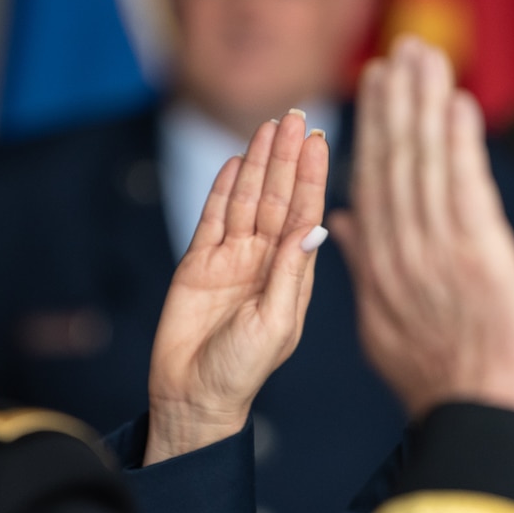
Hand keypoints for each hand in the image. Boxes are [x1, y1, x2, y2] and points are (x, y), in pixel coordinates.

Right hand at [144, 111, 329, 464]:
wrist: (193, 396)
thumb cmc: (242, 371)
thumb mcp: (275, 324)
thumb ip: (291, 274)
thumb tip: (313, 227)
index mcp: (292, 274)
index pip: (305, 213)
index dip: (311, 176)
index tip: (320, 140)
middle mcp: (265, 260)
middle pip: (277, 197)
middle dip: (286, 157)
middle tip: (296, 116)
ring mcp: (231, 259)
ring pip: (246, 200)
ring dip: (257, 164)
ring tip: (269, 126)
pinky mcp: (198, 263)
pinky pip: (212, 217)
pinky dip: (223, 189)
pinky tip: (234, 161)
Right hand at [330, 39, 513, 421]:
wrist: (481, 422)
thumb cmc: (447, 387)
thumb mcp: (386, 330)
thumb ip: (365, 271)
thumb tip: (342, 225)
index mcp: (380, 271)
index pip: (373, 185)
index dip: (375, 130)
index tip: (376, 86)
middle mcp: (401, 254)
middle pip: (392, 164)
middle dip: (395, 103)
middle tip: (399, 51)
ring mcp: (437, 252)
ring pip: (422, 164)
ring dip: (422, 105)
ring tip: (424, 57)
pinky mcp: (477, 254)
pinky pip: (462, 185)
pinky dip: (457, 141)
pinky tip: (455, 102)